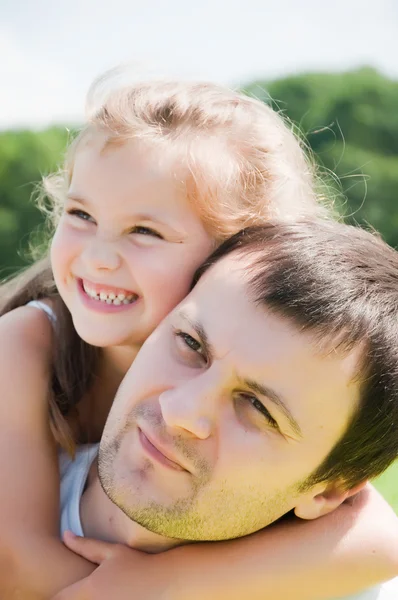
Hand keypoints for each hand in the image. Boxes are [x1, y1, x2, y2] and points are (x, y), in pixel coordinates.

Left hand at [51, 532, 173, 599]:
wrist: (167, 582)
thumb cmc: (139, 564)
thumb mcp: (112, 552)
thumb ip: (85, 546)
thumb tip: (64, 535)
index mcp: (89, 589)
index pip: (57, 599)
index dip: (59, 595)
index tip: (65, 590)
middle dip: (72, 598)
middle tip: (81, 591)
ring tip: (102, 592)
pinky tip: (113, 598)